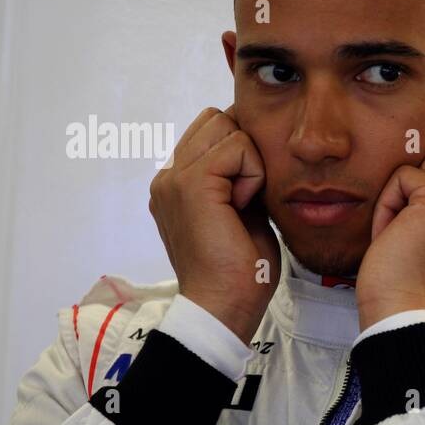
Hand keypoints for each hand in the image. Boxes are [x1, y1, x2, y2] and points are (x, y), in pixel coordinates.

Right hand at [149, 105, 279, 341]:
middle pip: (217, 119)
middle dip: (244, 149)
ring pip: (226, 127)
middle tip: (246, 198)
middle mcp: (168, 177)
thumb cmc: (240, 271)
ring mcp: (173, 178)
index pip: (212, 130)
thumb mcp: (245, 213)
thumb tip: (256, 148)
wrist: (224, 305)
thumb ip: (242, 179)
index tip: (247, 196)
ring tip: (243, 205)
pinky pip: (237, 147)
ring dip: (249, 162)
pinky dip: (253, 173)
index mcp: (176, 184)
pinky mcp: (190, 184)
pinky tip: (244, 207)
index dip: (242, 150)